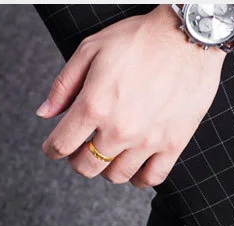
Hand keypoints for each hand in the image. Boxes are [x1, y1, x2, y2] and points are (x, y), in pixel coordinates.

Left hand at [36, 4, 227, 187]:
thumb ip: (64, 85)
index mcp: (95, 104)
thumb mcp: (91, 50)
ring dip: (107, 168)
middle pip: (87, 166)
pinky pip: (151, 178)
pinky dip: (139, 178)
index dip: (52, 149)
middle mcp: (119, 128)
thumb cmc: (141, 39)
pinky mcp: (172, 145)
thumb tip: (45, 114)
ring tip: (109, 153)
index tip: (54, 148)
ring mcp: (147, 141)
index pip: (62, 144)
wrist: (187, 38)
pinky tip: (134, 168)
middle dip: (78, 159)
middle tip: (81, 149)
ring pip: (117, 175)